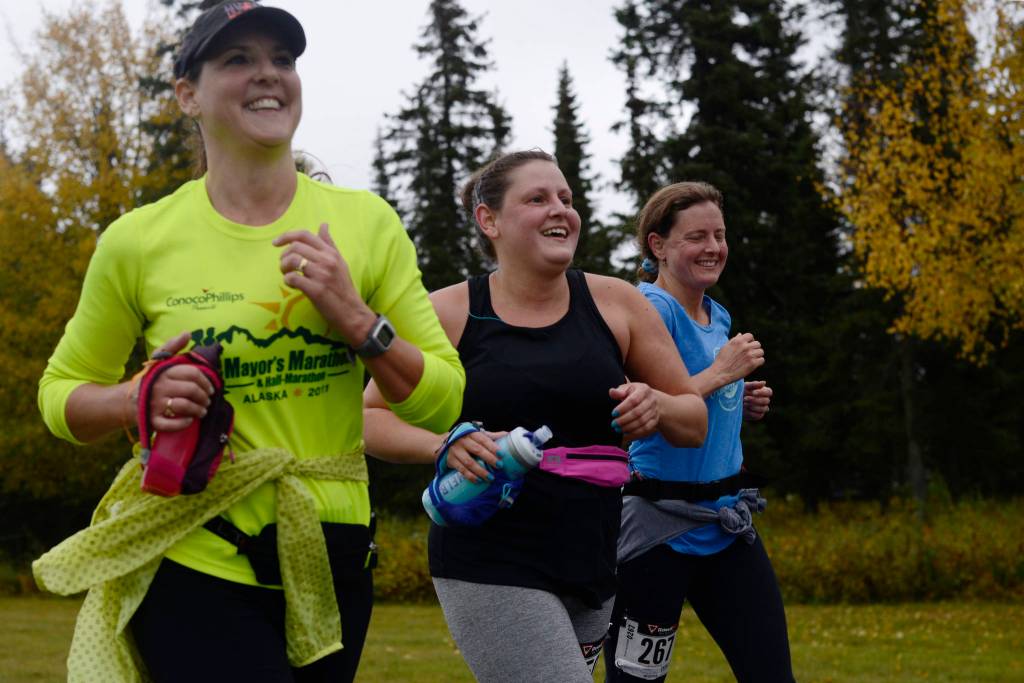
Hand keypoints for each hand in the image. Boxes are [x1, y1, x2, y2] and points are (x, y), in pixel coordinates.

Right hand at [145, 332, 214, 432]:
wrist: (125, 401)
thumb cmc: (148, 380)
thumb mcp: (157, 361)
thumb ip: (172, 347)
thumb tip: (188, 333)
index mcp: (164, 372)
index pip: (193, 374)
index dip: (206, 382)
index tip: (211, 389)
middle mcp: (160, 387)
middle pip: (191, 390)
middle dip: (204, 397)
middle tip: (207, 401)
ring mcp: (155, 404)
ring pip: (184, 406)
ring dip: (198, 410)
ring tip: (202, 412)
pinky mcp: (151, 420)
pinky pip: (171, 424)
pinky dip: (183, 423)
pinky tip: (189, 421)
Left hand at [273, 223, 375, 345]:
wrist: (352, 312)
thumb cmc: (343, 288)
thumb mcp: (340, 262)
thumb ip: (329, 244)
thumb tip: (323, 224)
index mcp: (331, 253)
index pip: (305, 235)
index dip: (286, 236)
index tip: (276, 243)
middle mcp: (327, 261)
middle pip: (295, 247)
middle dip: (283, 256)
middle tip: (284, 266)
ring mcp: (322, 275)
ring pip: (292, 260)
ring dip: (283, 267)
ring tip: (287, 274)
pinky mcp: (316, 290)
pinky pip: (292, 278)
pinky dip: (287, 280)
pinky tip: (292, 285)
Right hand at [441, 430, 504, 483]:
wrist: (441, 443)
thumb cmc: (465, 439)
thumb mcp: (475, 435)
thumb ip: (490, 436)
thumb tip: (508, 434)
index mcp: (471, 433)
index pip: (483, 439)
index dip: (492, 446)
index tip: (501, 454)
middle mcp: (462, 441)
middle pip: (477, 450)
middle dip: (489, 459)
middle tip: (499, 466)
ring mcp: (455, 451)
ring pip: (469, 462)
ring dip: (481, 471)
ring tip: (490, 477)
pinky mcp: (451, 461)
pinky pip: (462, 470)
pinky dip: (470, 476)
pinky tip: (478, 481)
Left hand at [609, 382, 658, 439]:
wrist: (651, 399)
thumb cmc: (634, 393)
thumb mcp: (627, 389)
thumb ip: (618, 391)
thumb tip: (612, 392)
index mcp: (643, 389)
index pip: (633, 400)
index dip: (623, 408)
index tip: (613, 414)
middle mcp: (651, 400)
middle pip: (638, 412)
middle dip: (624, 419)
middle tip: (614, 424)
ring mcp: (654, 410)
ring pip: (642, 421)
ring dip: (628, 427)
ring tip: (618, 429)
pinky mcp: (655, 420)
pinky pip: (646, 428)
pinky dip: (635, 431)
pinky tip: (626, 432)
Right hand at [713, 333, 764, 384]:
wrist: (720, 373)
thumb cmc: (721, 360)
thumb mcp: (726, 347)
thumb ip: (734, 340)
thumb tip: (741, 334)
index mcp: (738, 341)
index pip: (750, 336)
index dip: (750, 340)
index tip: (748, 345)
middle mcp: (745, 346)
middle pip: (757, 344)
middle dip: (754, 348)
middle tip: (750, 354)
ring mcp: (750, 355)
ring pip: (761, 351)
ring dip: (757, 355)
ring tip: (752, 359)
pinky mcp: (753, 363)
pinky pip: (762, 360)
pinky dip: (758, 362)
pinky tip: (753, 364)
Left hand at [743, 380, 771, 420]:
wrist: (731, 403)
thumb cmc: (739, 392)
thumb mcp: (744, 387)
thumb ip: (753, 385)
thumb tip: (764, 382)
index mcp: (764, 391)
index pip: (769, 392)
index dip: (762, 393)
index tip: (753, 392)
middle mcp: (765, 400)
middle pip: (767, 401)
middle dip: (755, 400)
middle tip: (745, 398)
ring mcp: (763, 408)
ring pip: (764, 409)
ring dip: (753, 406)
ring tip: (744, 404)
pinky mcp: (758, 415)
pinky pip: (758, 415)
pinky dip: (751, 413)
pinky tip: (745, 410)